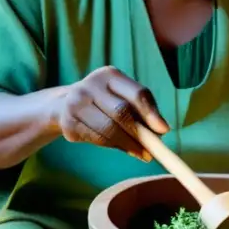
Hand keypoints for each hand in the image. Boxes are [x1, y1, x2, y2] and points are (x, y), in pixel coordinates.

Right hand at [53, 66, 169, 159]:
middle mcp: (90, 85)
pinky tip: (119, 146)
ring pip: (108, 129)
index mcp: (110, 75)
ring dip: (127, 145)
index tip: (164, 130)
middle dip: (139, 134)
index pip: (136, 93)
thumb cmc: (105, 102)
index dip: (151, 113)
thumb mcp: (123, 97)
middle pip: (121, 112)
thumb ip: (142, 111)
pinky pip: (96, 139)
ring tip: (140, 153)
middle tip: (151, 151)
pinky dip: (111, 145)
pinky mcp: (68, 123)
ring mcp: (75, 103)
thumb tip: (161, 131)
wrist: (65, 104)